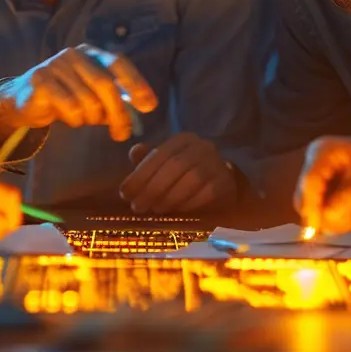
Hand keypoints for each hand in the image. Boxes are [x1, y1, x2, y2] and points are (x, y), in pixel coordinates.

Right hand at [0, 44, 156, 142]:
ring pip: (87, 100)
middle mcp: (74, 54)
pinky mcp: (41, 80)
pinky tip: (68, 118)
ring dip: (90, 118)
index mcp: (91, 53)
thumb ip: (117, 99)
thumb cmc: (65, 97)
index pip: (118, 63)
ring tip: (83, 120)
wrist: (24, 101)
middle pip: (105, 85)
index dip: (135, 82)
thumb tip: (146, 106)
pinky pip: (69, 107)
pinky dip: (74, 119)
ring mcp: (56, 65)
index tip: (148, 105)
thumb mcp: (93, 96)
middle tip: (121, 134)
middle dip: (117, 113)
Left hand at [119, 133, 235, 213]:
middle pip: (174, 166)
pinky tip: (177, 212)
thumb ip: (147, 160)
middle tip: (137, 207)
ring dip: (170, 197)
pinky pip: (206, 193)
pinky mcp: (225, 181)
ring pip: (191, 179)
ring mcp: (216, 163)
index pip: (158, 155)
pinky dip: (189, 204)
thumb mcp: (164, 165)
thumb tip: (134, 152)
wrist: (219, 184)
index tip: (124, 194)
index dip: (139, 175)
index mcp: (182, 140)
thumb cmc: (184, 174)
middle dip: (152, 188)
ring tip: (155, 209)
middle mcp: (202, 146)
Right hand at [296, 136, 350, 234]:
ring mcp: (328, 185)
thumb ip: (350, 194)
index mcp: (325, 151)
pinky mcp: (337, 199)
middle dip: (328, 212)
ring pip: (321, 214)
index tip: (317, 225)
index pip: (309, 181)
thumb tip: (327, 214)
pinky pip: (334, 220)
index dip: (311, 204)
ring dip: (348, 214)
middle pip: (306, 200)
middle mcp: (320, 167)